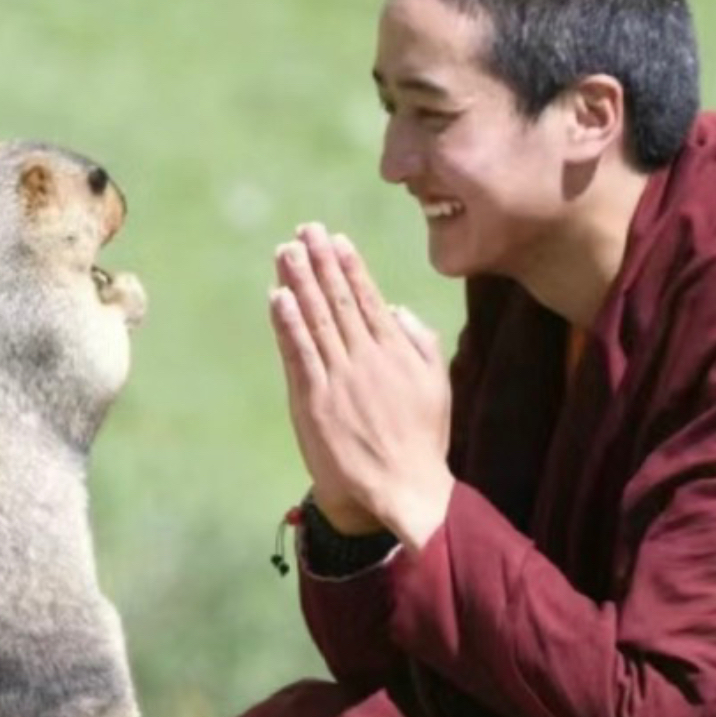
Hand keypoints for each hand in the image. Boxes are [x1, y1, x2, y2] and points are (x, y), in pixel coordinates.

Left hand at [270, 223, 454, 550]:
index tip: (336, 239)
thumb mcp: (436, 386)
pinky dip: (288, 324)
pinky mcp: (316, 402)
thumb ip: (421, 343)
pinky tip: (279, 297)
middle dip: (320, 262)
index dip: (350, 266)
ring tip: (285, 251)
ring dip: (300, 282)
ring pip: (316, 320)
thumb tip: (398, 310)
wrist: (404, 486)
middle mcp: (368, 358)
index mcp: (397, 352)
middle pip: (338, 301)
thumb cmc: (422, 440)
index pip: (368, 299)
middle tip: (305, 230)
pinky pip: (299, 354)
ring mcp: (340, 379)